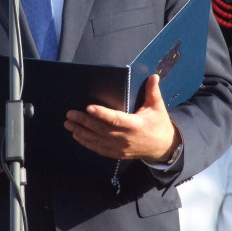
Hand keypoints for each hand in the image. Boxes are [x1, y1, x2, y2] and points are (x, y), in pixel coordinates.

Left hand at [64, 74, 178, 161]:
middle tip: (70, 114)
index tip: (88, 107)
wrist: (163, 147)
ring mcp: (120, 148)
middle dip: (84, 121)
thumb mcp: (157, 107)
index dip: (102, 114)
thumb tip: (153, 75)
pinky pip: (99, 149)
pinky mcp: (117, 154)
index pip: (116, 119)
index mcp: (135, 125)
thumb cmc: (159, 124)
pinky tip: (77, 136)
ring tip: (68, 124)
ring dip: (81, 132)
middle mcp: (126, 138)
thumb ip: (153, 91)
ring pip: (97, 140)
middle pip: (101, 130)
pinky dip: (87, 143)